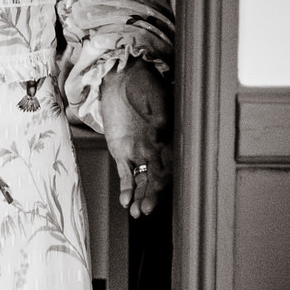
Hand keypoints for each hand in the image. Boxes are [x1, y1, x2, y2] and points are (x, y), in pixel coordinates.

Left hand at [100, 59, 171, 219]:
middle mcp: (153, 148)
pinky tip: (125, 202)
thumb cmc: (143, 82)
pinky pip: (125, 174)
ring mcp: (137, 152)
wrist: (122, 77)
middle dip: (152, 194)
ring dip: (140, 197)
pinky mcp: (120, 152)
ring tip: (137, 212)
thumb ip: (160, 113)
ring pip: (141, 181)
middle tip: (146, 209)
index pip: (168, 163)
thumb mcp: (154, 95)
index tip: (160, 189)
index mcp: (165, 137)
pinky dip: (126, 188)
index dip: (165, 178)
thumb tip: (163, 129)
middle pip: (155, 177)